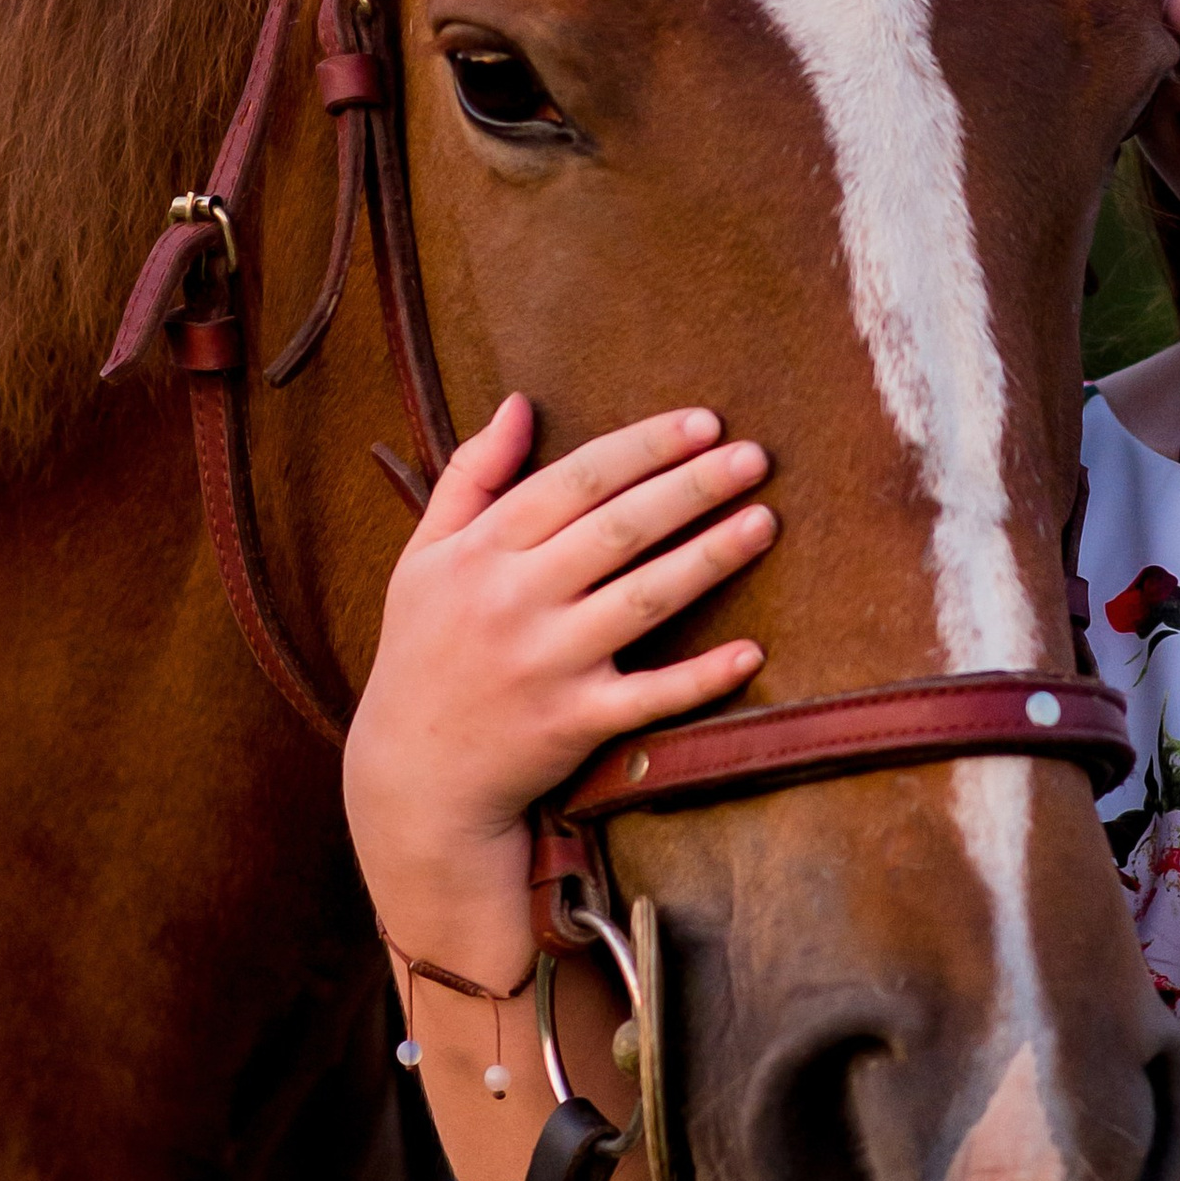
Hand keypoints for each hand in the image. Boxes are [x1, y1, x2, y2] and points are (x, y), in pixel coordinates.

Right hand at [343, 396, 775, 980]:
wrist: (414, 776)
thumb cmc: (424, 652)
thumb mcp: (423, 558)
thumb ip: (470, 476)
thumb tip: (517, 404)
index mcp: (481, 552)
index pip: (574, 480)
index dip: (642, 448)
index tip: (703, 422)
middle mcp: (514, 601)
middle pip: (618, 530)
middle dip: (691, 488)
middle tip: (754, 458)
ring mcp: (547, 664)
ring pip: (643, 600)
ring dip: (709, 559)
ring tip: (765, 522)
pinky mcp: (573, 723)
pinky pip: (649, 697)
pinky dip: (701, 678)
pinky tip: (751, 650)